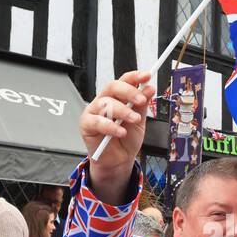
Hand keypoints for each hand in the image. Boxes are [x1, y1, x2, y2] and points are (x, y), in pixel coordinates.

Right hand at [81, 71, 155, 198]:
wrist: (119, 160)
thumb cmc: (126, 140)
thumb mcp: (139, 121)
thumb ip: (142, 105)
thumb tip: (149, 88)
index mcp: (117, 97)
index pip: (124, 81)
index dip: (134, 77)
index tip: (147, 76)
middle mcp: (104, 101)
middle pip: (113, 87)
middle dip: (129, 92)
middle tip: (141, 100)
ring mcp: (94, 112)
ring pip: (106, 103)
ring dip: (123, 111)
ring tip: (134, 120)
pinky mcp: (87, 125)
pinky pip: (97, 122)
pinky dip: (111, 127)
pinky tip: (121, 132)